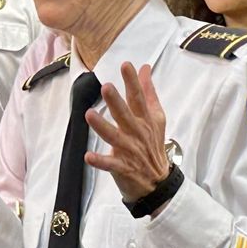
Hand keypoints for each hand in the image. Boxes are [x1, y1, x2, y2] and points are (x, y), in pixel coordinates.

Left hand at [85, 62, 170, 202]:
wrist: (158, 182)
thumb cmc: (153, 145)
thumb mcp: (156, 117)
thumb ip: (149, 93)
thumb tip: (145, 68)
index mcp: (145, 120)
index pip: (139, 98)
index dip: (132, 82)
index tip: (126, 65)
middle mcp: (137, 133)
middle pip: (126, 115)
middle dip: (116, 102)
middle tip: (106, 87)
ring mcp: (130, 150)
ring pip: (114, 137)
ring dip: (102, 126)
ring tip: (89, 114)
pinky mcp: (123, 167)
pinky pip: (110, 164)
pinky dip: (100, 161)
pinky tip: (88, 156)